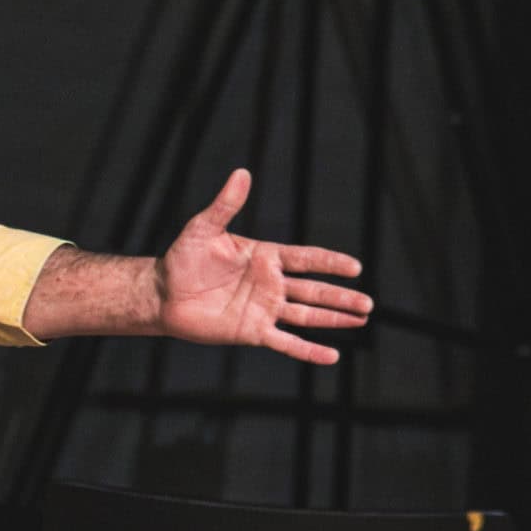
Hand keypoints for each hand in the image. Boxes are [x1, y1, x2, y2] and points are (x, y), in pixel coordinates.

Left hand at [157, 168, 370, 365]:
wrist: (162, 294)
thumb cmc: (182, 259)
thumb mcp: (204, 229)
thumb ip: (226, 205)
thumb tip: (241, 173)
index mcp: (266, 257)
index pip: (307, 259)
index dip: (330, 263)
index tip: (355, 268)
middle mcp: (270, 284)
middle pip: (314, 290)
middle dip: (341, 297)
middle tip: (368, 303)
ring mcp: (263, 309)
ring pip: (307, 315)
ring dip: (334, 319)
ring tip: (362, 319)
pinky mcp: (252, 331)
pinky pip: (286, 342)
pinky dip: (308, 351)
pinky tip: (331, 356)